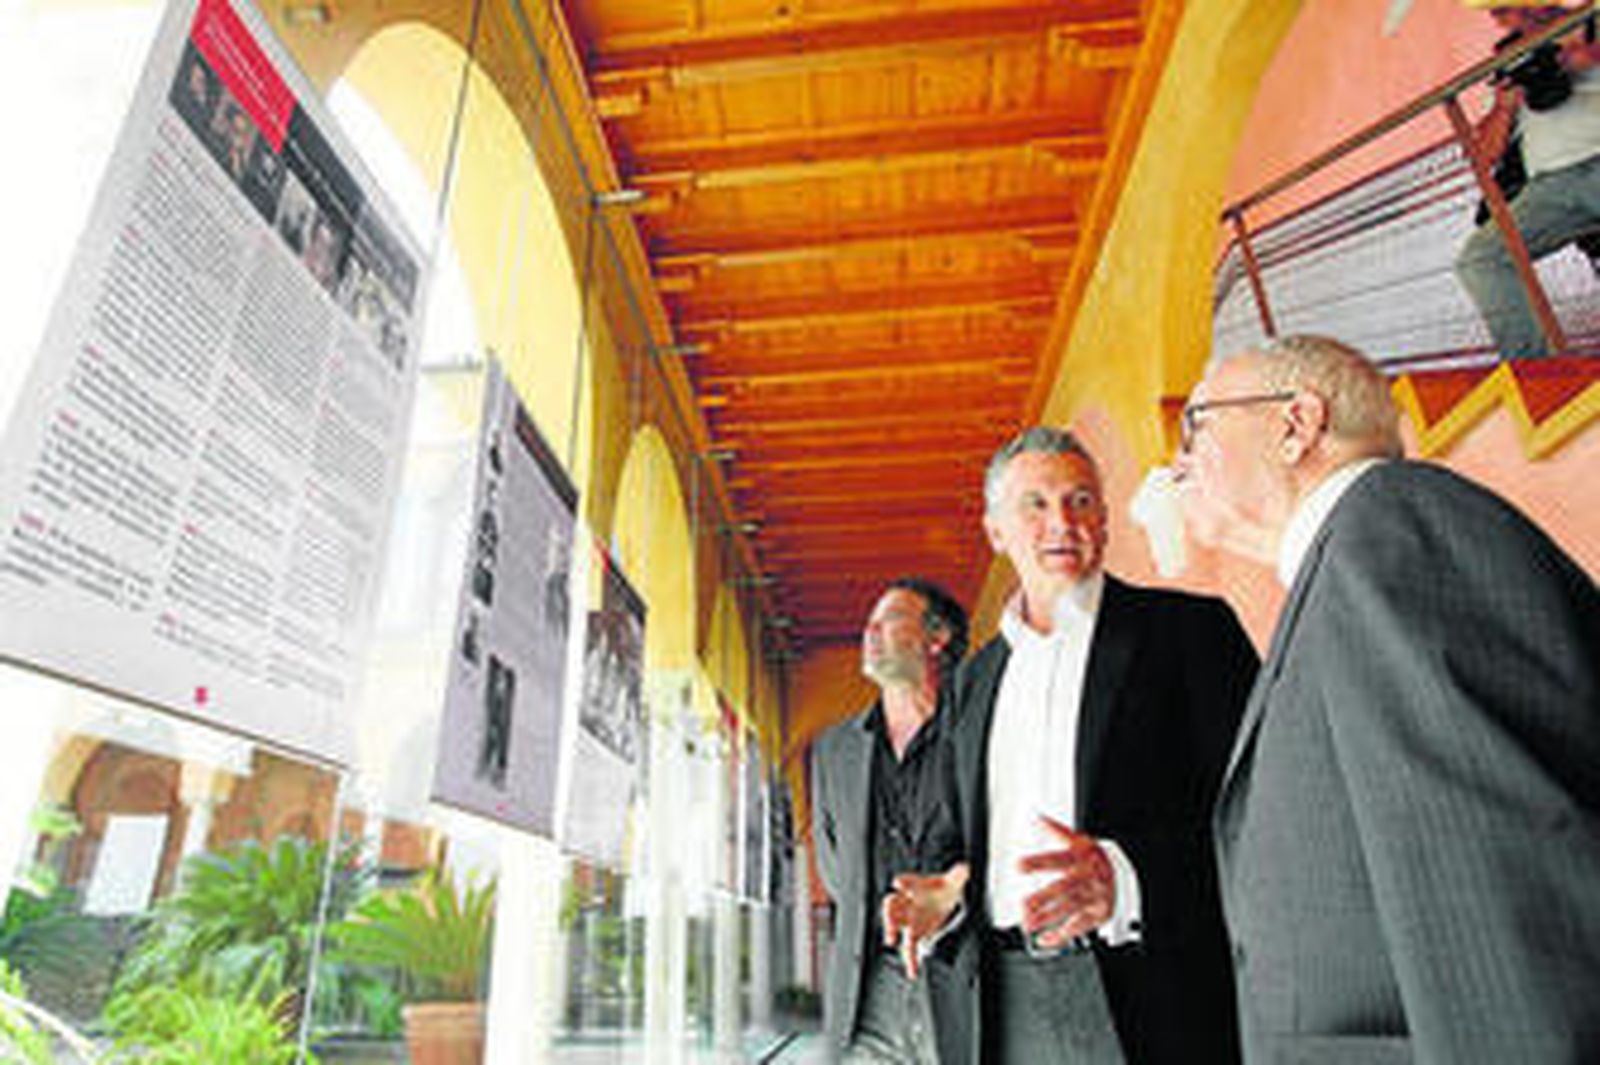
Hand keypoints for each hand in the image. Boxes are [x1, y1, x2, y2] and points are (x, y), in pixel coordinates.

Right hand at [881, 861, 969, 978]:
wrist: (946, 900)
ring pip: (896, 925)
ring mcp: (910, 919)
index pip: (906, 882)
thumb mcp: (955, 880)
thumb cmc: (945, 888)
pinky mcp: (915, 934)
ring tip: (892, 939)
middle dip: (890, 910)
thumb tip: (965, 868)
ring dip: (892, 931)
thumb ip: (959, 875)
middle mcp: (908, 902)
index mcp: (916, 886)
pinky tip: (912, 971)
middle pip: (893, 904)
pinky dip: (910, 960)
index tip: (899, 883)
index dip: (903, 882)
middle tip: (891, 917)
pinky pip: (909, 948)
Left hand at [1018, 815, 1114, 950]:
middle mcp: (1088, 878)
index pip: (1058, 858)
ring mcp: (1094, 897)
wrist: (1126, 874)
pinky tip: (1044, 938)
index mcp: (1082, 858)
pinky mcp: (1098, 914)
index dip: (1039, 862)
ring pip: (1070, 909)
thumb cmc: (1095, 859)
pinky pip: (1079, 927)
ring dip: (1048, 917)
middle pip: (1065, 888)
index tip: (1019, 865)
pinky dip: (1061, 935)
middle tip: (1024, 905)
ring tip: (1028, 923)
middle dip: (1044, 898)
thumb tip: (1038, 819)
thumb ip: (1058, 831)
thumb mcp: (1080, 841)